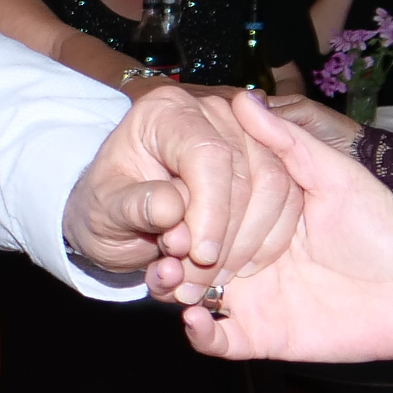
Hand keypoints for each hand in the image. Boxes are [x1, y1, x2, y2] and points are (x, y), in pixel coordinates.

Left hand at [62, 80, 301, 299]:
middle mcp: (215, 112)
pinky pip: (288, 203)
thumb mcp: (104, 211)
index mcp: (166, 111)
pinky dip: (263, 245)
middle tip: (195, 280)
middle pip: (247, 174)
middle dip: (225, 238)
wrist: (120, 212)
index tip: (198, 255)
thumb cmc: (108, 206)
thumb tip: (172, 210)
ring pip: (275, 190)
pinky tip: (232, 270)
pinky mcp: (269, 162)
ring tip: (204, 281)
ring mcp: (249, 134)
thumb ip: (134, 208)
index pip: (207, 154)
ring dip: (245, 247)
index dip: (210, 210)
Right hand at [179, 93, 392, 364]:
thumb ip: (288, 143)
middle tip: (167, 244)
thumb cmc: (384, 230)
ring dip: (170, 288)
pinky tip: (196, 318)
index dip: (180, 205)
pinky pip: (216, 340)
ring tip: (169, 278)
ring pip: (188, 296)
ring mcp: (249, 298)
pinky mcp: (260, 336)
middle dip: (167, 249)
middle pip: (185, 253)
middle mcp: (243, 257)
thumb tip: (243, 99)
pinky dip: (199, 334)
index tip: (170, 200)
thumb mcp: (335, 176)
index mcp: (255, 218)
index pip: (201, 209)